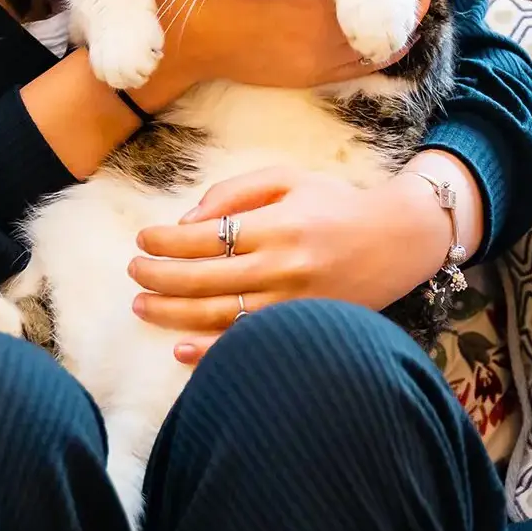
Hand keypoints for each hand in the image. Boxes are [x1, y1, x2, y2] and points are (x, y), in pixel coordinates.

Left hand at [128, 165, 455, 360]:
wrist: (397, 240)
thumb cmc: (337, 204)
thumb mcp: (289, 179)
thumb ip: (236, 192)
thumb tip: (188, 220)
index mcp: (277, 225)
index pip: (204, 237)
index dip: (165, 241)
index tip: (142, 239)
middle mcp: (283, 266)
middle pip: (203, 279)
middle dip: (157, 277)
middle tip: (133, 272)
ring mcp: (292, 303)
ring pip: (217, 315)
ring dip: (171, 314)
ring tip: (141, 306)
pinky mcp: (302, 327)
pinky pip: (247, 343)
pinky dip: (211, 351)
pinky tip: (181, 349)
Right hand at [129, 0, 434, 97]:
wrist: (192, 41)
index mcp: (312, 3)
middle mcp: (323, 36)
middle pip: (387, 15)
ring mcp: (320, 61)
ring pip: (383, 43)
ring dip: (405, 18)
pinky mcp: (313, 76)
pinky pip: (364, 65)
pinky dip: (387, 45)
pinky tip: (395, 28)